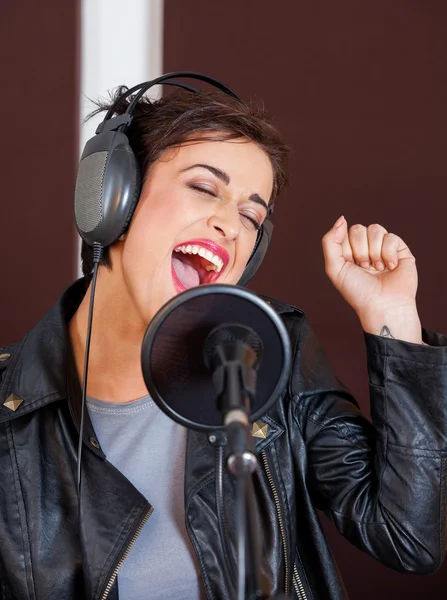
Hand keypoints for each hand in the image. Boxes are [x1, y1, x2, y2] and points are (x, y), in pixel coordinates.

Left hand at [322, 216, 421, 342]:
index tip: (351, 266)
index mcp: (349, 251)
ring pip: (375, 229)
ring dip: (374, 252)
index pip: (344, 232)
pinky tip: (390, 267)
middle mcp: (366, 248)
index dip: (347, 249)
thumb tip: (341, 218)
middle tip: (365, 268)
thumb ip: (330, 241)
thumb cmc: (358, 291)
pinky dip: (388, 254)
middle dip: (360, 250)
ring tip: (377, 268)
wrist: (382, 305)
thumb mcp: (334, 268)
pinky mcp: (400, 250)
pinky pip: (391, 237)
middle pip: (359, 228)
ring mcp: (383, 247)